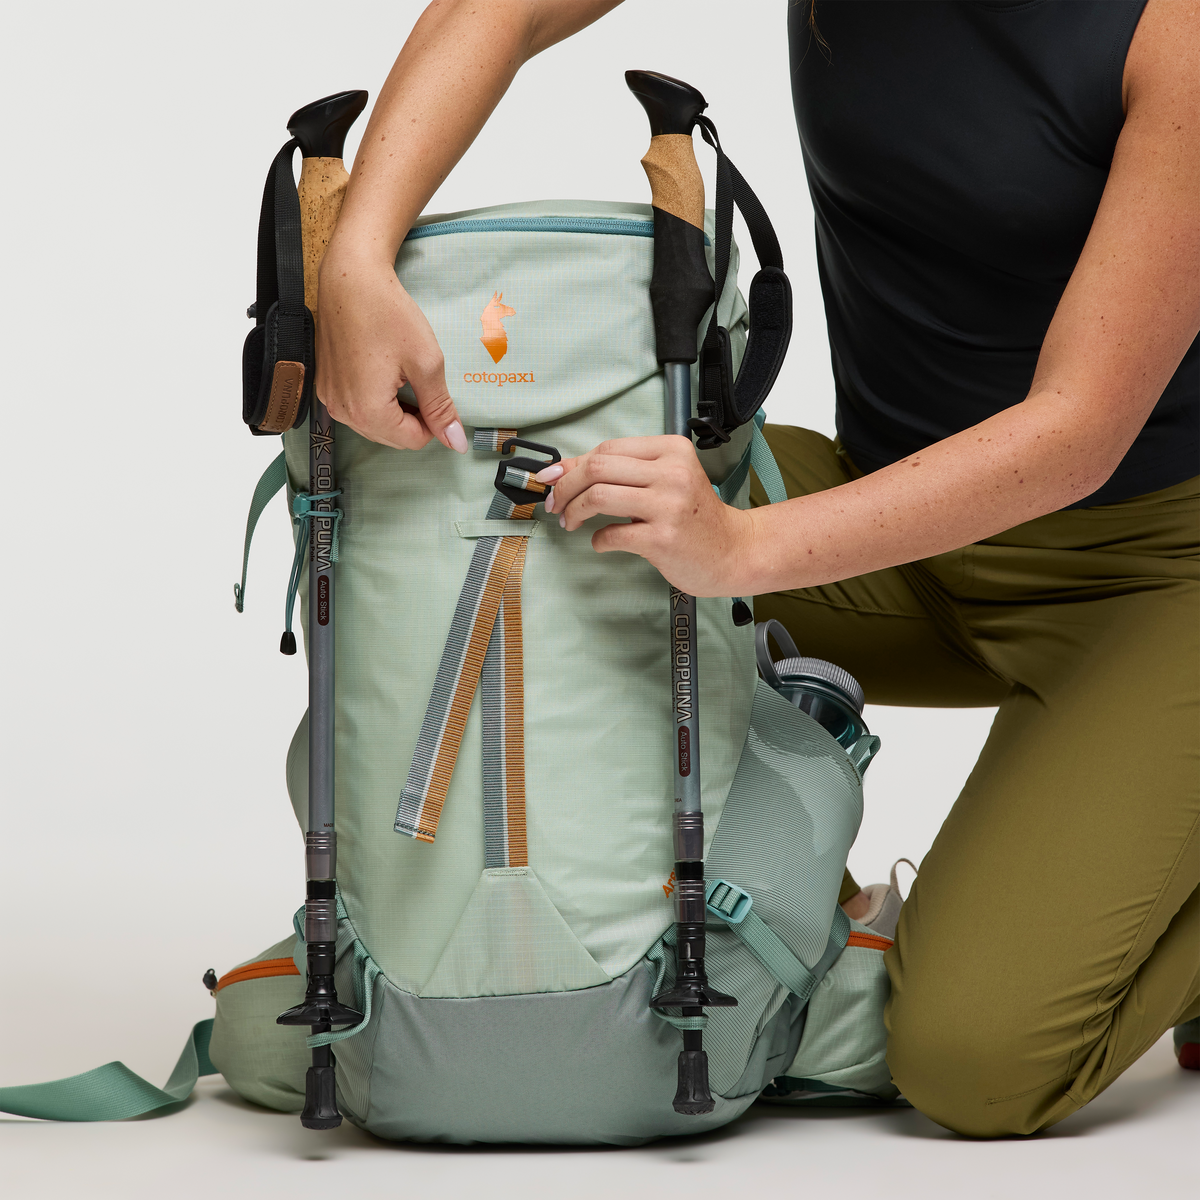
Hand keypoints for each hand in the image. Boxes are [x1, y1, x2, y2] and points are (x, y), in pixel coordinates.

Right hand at [314, 245, 466, 452]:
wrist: (349, 279)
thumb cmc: (387, 314)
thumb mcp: (426, 362)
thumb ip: (440, 407)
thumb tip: (456, 443)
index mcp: (367, 411)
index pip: (412, 441)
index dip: (433, 422)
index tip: (435, 392)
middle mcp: (342, 412)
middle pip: (392, 437)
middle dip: (413, 418)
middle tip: (419, 380)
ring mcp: (329, 399)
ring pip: (374, 425)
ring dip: (394, 410)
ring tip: (400, 373)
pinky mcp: (324, 386)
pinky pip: (356, 408)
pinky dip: (374, 399)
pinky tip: (381, 370)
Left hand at [538, 435, 754, 596]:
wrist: (733, 550)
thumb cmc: (696, 517)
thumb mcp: (666, 480)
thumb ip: (622, 472)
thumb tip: (564, 470)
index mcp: (671, 450)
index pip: (607, 449)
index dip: (573, 464)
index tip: (554, 479)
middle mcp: (672, 473)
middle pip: (597, 468)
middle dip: (565, 487)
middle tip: (555, 504)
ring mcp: (669, 505)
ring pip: (598, 496)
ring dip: (574, 511)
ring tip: (570, 522)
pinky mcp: (663, 538)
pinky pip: (612, 534)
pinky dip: (598, 540)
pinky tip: (601, 542)